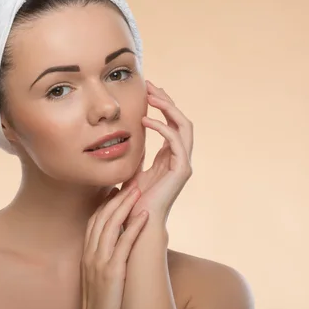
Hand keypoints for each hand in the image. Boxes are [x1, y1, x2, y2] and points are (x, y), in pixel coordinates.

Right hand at [81, 187, 148, 308]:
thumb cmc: (101, 300)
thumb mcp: (97, 274)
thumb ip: (103, 256)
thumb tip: (115, 243)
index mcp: (87, 253)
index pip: (95, 220)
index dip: (106, 203)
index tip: (117, 189)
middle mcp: (91, 254)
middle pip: (102, 217)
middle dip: (117, 198)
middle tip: (131, 182)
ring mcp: (99, 262)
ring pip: (110, 225)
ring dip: (125, 205)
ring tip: (138, 190)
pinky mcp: (112, 272)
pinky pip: (123, 244)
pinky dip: (134, 226)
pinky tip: (144, 214)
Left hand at [121, 80, 193, 223]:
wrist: (138, 222)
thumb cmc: (133, 200)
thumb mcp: (132, 170)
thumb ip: (135, 154)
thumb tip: (124, 138)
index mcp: (170, 156)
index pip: (172, 123)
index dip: (163, 105)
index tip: (148, 90)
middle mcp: (180, 157)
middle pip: (181, 120)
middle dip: (167, 100)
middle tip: (150, 85)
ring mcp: (183, 163)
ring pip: (185, 126)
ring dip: (169, 108)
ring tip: (151, 96)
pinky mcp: (181, 170)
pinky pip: (176, 141)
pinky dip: (163, 127)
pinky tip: (146, 120)